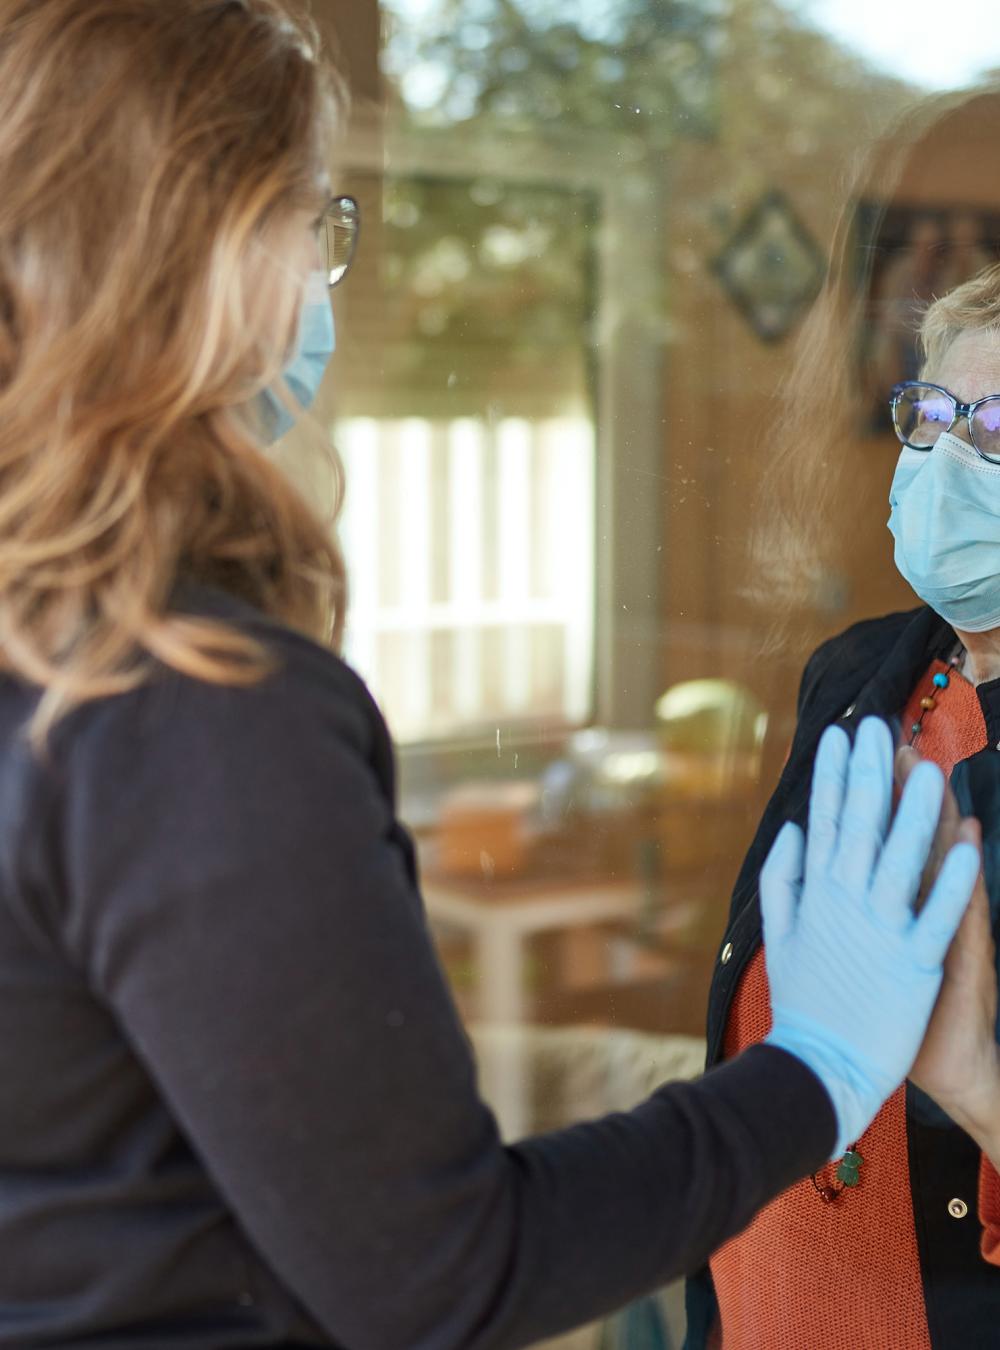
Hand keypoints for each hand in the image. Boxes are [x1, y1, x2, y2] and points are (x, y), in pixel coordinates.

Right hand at [762, 718, 980, 1157]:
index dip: (831, 776)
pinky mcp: (915, 965)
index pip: (824, 821)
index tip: (838, 735)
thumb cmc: (801, 1003)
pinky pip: (938, 914)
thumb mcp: (778, 936)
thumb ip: (781, 879)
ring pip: (901, 859)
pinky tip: (966, 841)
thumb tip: (791, 828)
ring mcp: (881, 932)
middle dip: (870, 772)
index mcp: (816, 896)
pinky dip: (952, 878)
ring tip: (927, 766)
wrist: (818, 1069)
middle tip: (879, 726)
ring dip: (915, 811)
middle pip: (860, 827)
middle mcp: (846, 905)